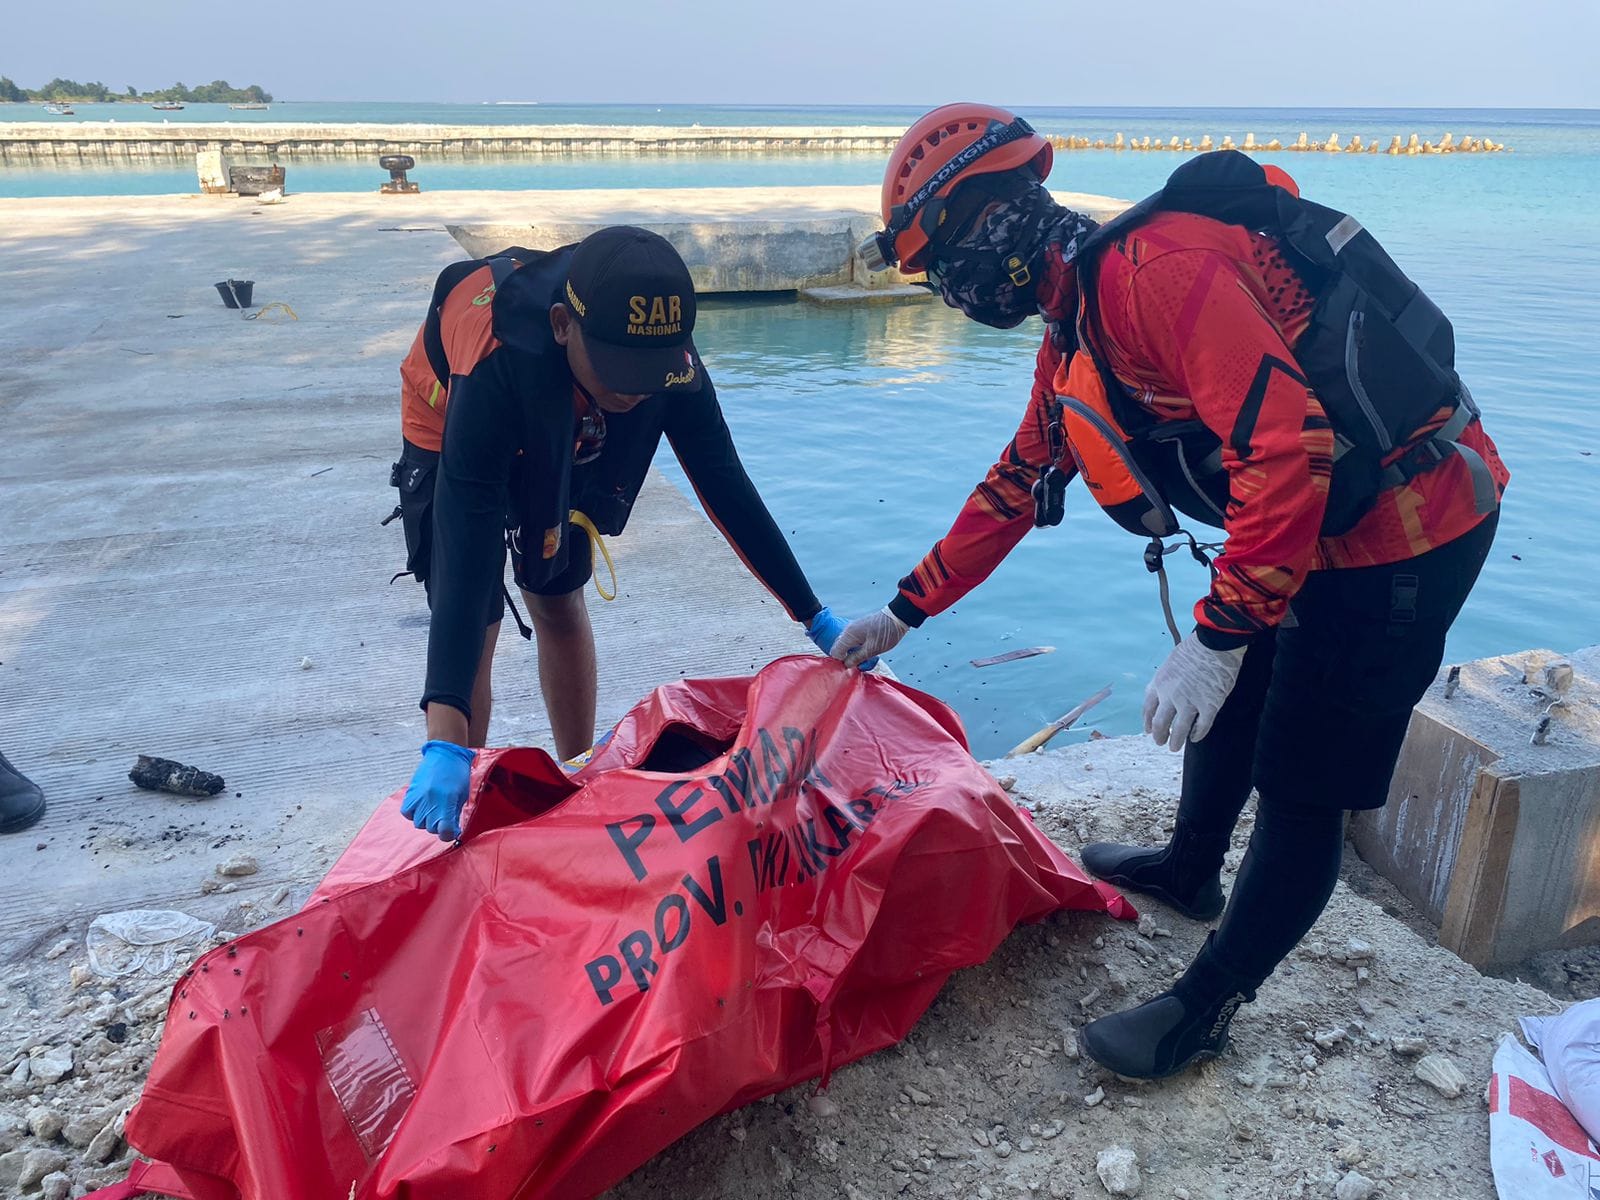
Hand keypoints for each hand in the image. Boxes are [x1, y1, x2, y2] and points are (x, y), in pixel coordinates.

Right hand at [400, 740, 476, 840]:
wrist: (446, 753)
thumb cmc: (458, 773)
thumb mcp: (462, 795)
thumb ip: (454, 814)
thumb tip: (450, 830)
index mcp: (447, 803)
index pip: (444, 832)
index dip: (449, 834)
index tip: (452, 830)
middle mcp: (431, 802)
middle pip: (431, 828)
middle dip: (438, 826)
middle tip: (444, 816)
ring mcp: (419, 798)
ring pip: (418, 823)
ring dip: (426, 820)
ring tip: (432, 809)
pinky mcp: (410, 793)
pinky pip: (407, 813)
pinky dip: (413, 813)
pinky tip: (421, 807)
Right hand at [807, 605, 880, 670]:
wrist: (897, 617)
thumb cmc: (886, 633)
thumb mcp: (872, 649)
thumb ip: (857, 658)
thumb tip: (846, 664)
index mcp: (849, 635)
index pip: (835, 652)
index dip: (840, 662)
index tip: (850, 668)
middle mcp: (848, 630)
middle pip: (840, 648)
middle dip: (846, 658)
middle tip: (859, 664)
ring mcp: (853, 628)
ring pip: (846, 645)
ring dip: (853, 654)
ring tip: (865, 659)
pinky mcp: (859, 628)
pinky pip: (853, 641)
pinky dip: (857, 648)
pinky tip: (866, 651)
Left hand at [1142, 633, 1246, 751]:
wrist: (1215, 644)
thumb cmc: (1194, 648)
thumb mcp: (1171, 663)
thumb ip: (1166, 680)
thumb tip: (1164, 693)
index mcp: (1159, 683)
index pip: (1148, 708)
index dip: (1147, 721)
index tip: (1148, 730)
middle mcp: (1171, 696)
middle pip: (1160, 723)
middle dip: (1159, 735)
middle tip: (1160, 742)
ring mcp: (1190, 703)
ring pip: (1179, 730)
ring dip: (1176, 741)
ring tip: (1175, 747)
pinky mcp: (1209, 706)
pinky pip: (1201, 727)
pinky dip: (1197, 735)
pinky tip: (1195, 738)